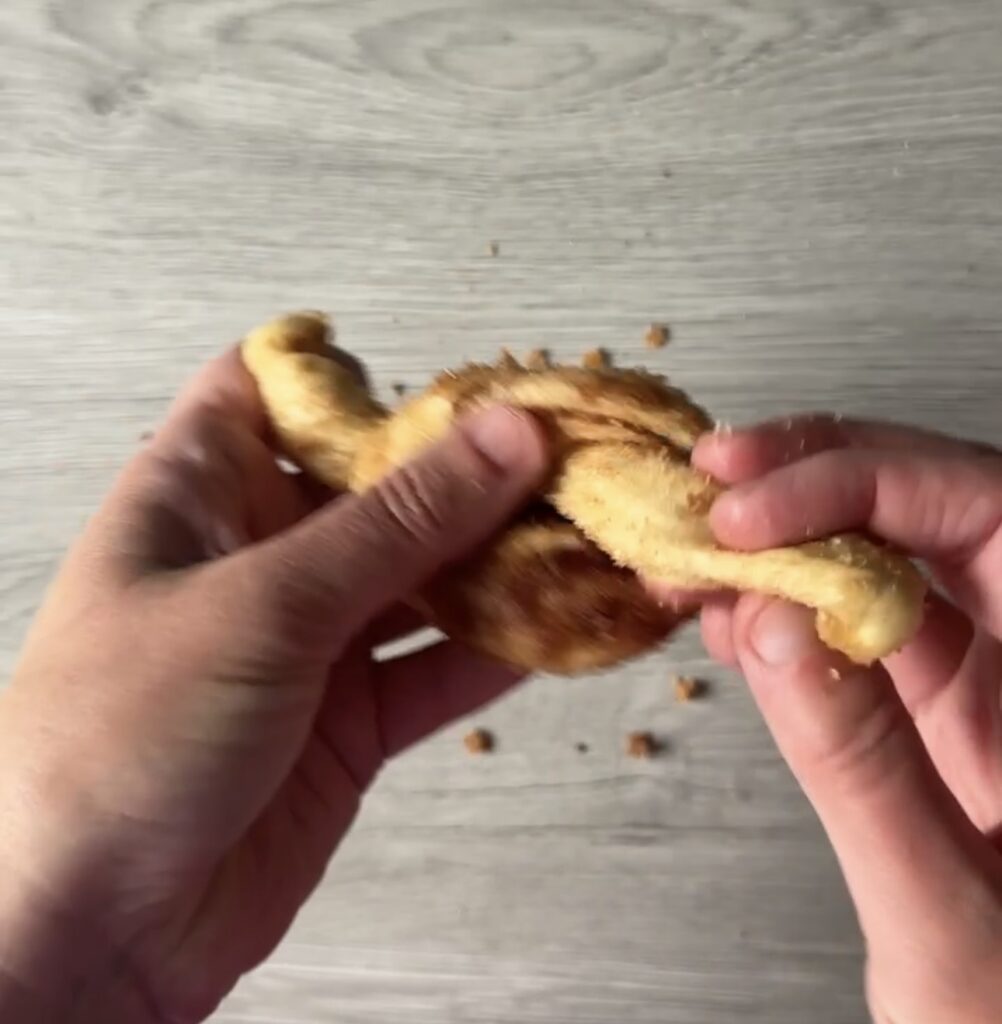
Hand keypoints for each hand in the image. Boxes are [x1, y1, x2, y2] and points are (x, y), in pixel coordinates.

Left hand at [0, 350, 546, 1022]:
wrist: (94, 935)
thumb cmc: (125, 736)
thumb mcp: (264, 604)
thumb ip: (398, 521)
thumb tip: (509, 434)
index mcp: (201, 491)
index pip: (270, 388)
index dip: (354, 373)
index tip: (451, 377)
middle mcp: (260, 555)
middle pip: (379, 486)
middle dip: (471, 473)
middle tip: (575, 456)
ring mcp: (311, 640)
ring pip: (424, 579)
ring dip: (508, 563)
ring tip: (599, 535)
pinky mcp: (351, 720)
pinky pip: (439, 669)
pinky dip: (504, 651)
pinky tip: (573, 625)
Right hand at [674, 416, 1001, 1022]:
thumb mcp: (947, 915)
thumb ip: (864, 768)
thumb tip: (776, 626)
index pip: (981, 509)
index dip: (860, 484)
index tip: (753, 512)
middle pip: (926, 502)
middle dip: (810, 476)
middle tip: (715, 480)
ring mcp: (975, 672)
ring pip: (876, 550)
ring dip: (779, 535)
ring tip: (698, 546)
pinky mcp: (917, 699)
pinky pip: (844, 618)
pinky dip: (774, 601)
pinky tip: (726, 613)